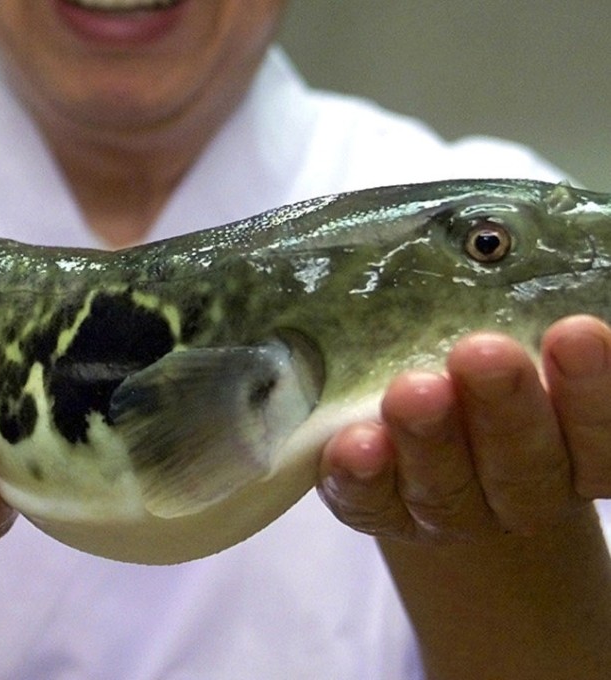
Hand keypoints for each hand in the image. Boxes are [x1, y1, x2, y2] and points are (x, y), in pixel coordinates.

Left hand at [318, 314, 610, 542]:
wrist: (436, 461)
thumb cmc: (487, 381)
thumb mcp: (518, 348)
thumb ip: (521, 320)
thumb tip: (504, 247)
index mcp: (575, 452)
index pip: (601, 438)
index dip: (593, 391)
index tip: (576, 331)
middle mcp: (523, 491)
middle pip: (525, 465)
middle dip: (503, 407)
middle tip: (482, 353)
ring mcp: (452, 512)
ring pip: (446, 490)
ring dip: (428, 439)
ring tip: (411, 391)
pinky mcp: (382, 514)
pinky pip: (371, 506)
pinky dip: (362, 477)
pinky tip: (353, 446)